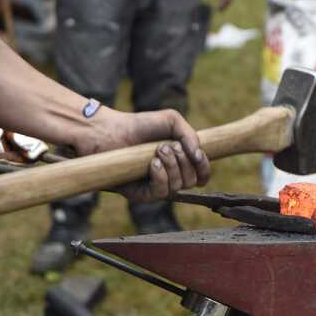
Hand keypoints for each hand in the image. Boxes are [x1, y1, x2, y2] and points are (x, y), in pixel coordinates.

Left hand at [77, 108, 209, 202]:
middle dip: (183, 161)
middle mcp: (171, 176)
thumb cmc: (140, 126)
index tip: (197, 155)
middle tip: (166, 146)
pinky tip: (152, 164)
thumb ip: (191, 134)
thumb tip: (199, 154)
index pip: (202, 175)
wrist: (110, 132)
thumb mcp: (172, 121)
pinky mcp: (143, 194)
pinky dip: (161, 176)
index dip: (204, 168)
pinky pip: (162, 192)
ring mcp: (157, 186)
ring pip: (178, 186)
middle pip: (192, 180)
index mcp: (181, 162)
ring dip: (171, 166)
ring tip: (157, 150)